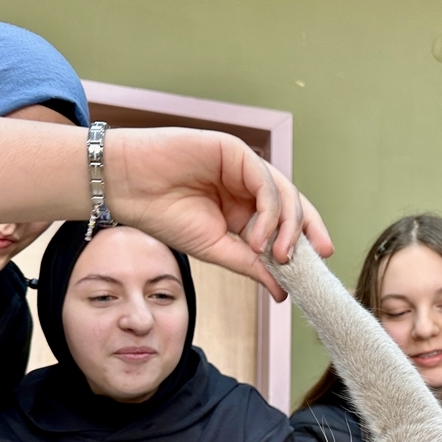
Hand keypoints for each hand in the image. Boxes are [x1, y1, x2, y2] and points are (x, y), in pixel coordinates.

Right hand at [105, 127, 333, 300]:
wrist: (127, 188)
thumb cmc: (163, 214)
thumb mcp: (215, 249)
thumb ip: (250, 265)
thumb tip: (282, 291)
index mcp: (244, 208)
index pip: (284, 222)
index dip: (303, 242)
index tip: (314, 269)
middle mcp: (247, 186)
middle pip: (292, 205)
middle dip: (307, 232)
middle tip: (313, 259)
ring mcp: (243, 167)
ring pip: (283, 194)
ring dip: (285, 228)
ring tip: (275, 255)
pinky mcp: (235, 151)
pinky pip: (264, 181)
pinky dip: (268, 212)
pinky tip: (256, 237)